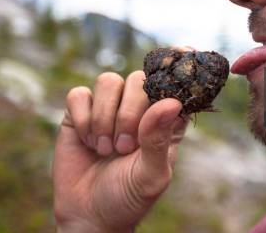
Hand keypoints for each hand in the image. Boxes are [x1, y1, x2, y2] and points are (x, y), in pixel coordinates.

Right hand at [52, 70, 187, 232]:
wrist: (89, 215)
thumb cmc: (127, 198)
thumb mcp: (150, 176)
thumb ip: (159, 139)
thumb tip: (172, 101)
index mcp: (166, 120)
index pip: (177, 84)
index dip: (181, 64)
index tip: (186, 50)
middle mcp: (138, 108)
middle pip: (139, 79)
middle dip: (130, 113)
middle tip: (124, 147)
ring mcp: (108, 108)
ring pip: (108, 80)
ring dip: (105, 117)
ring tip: (105, 148)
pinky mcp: (80, 113)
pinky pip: (79, 94)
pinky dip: (83, 119)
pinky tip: (87, 142)